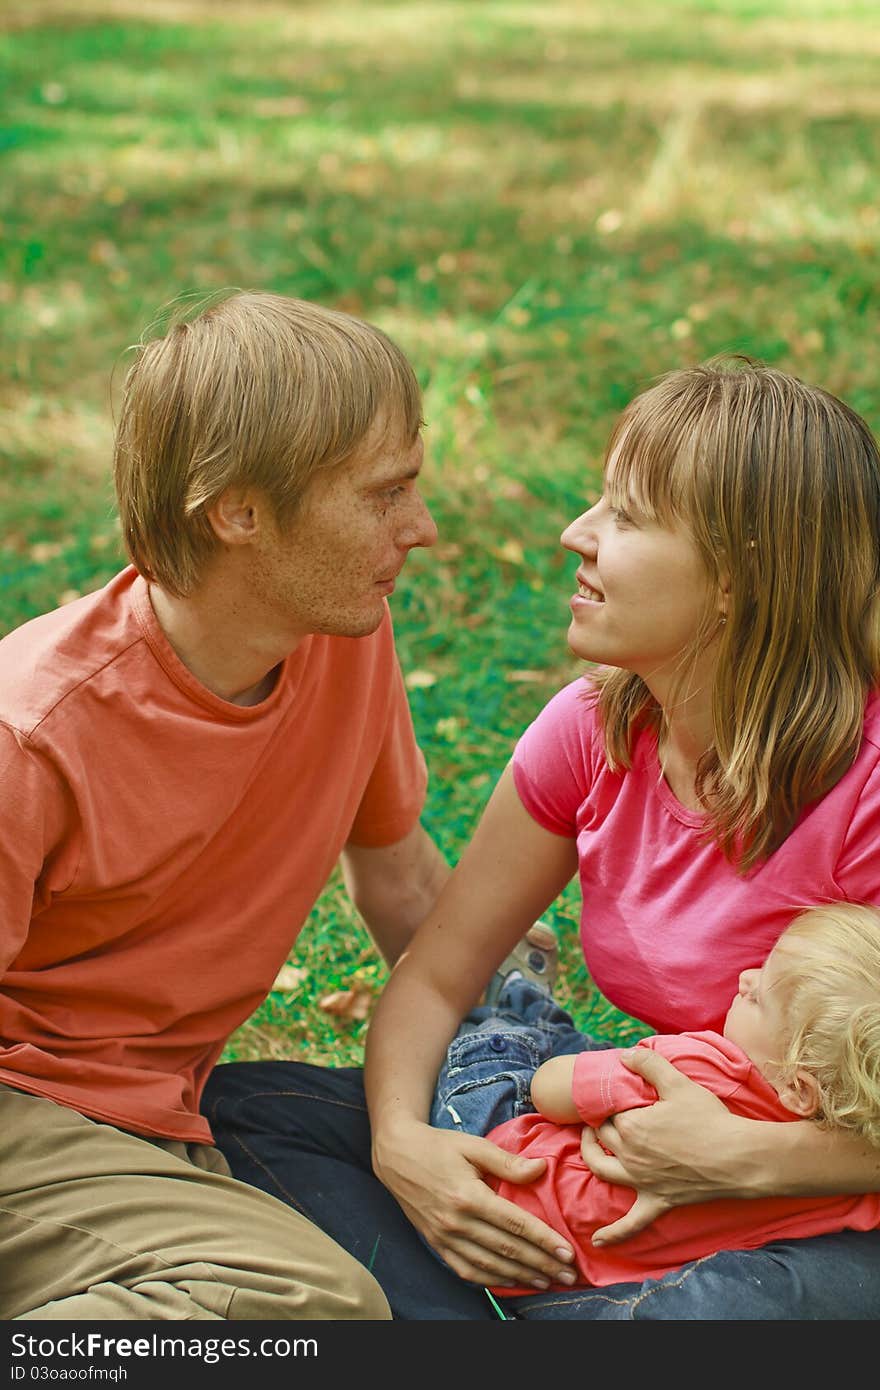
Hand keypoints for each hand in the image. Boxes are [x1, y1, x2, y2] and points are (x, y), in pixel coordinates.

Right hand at [373, 1119, 577, 1288]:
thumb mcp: (473, 1145)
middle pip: (507, 1250)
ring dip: (521, 1277)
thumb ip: (507, 1161)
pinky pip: (467, 1270)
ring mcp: (444, 1237)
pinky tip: (511, 1281)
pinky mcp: (436, 1244)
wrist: (396, 1155)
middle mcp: (456, 1222)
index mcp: (468, 1195)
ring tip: (548, 1281)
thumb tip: (541, 1169)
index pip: (515, 1223)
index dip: (544, 1240)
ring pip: (490, 1265)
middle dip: (542, 1264)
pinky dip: (491, 1280)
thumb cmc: (438, 1146)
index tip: (567, 1252)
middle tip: (569, 1275)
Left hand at [579, 1048, 747, 1244]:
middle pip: (603, 1137)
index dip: (610, 1101)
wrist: (738, 1157)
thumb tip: (625, 1053)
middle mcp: (629, 1154)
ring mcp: (641, 1181)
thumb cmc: (709, 1118)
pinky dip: (614, 1234)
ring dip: (590, 1157)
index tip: (616, 1095)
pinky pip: (631, 1223)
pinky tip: (599, 1242)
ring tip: (587, 1146)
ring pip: (602, 1170)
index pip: (608, 1111)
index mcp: (630, 1125)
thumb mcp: (678, 1083)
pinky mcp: (657, 1201)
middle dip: (600, 1123)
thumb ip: (649, 1064)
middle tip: (604, 1112)